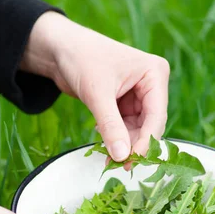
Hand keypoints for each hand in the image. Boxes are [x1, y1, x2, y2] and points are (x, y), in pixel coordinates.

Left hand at [20, 12, 169, 160]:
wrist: (58, 48)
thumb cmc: (80, 58)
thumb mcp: (97, 94)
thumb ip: (111, 126)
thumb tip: (121, 156)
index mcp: (154, 73)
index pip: (156, 115)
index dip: (146, 140)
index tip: (131, 160)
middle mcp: (151, 84)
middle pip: (150, 124)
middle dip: (134, 144)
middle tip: (120, 165)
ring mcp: (139, 94)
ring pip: (138, 129)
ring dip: (124, 144)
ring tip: (108, 159)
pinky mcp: (125, 102)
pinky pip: (126, 126)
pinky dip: (116, 137)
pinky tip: (104, 145)